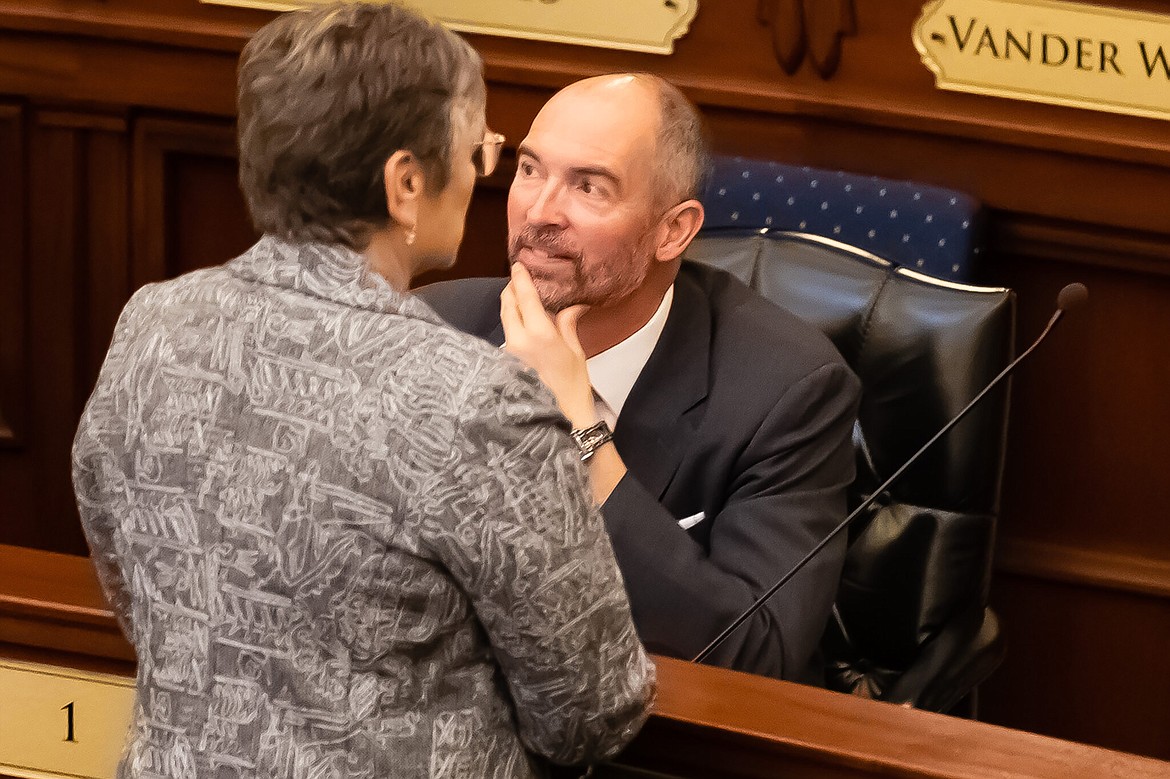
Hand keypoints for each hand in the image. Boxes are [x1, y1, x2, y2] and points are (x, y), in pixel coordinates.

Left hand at [501, 262, 596, 426]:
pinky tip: (522, 320)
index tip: (518, 264)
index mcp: (539, 333)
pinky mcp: (505, 361)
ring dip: (511, 304)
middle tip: (519, 279)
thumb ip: (567, 323)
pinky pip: (507, 332)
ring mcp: (508, 351)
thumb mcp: (575, 350)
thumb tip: (573, 305)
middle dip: (512, 288)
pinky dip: (512, 321)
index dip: (520, 278)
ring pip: (505, 317)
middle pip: (507, 303)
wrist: (560, 416)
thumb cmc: (573, 384)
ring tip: (523, 297)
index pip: (524, 296)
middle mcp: (518, 339)